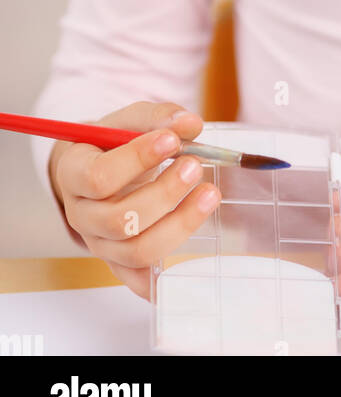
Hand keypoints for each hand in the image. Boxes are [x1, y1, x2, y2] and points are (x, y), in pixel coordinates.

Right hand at [48, 100, 221, 299]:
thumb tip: (191, 125)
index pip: (98, 177)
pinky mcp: (119, 263)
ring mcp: (99, 243)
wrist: (101, 167)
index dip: (136, 160)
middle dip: (164, 194)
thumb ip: (159, 117)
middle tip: (195, 165)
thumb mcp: (131, 120)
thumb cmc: (116, 142)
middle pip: (118, 220)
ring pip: (136, 250)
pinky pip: (139, 280)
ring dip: (179, 224)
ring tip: (210, 194)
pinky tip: (190, 261)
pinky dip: (163, 279)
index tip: (171, 140)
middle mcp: (81, 215)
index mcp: (74, 173)